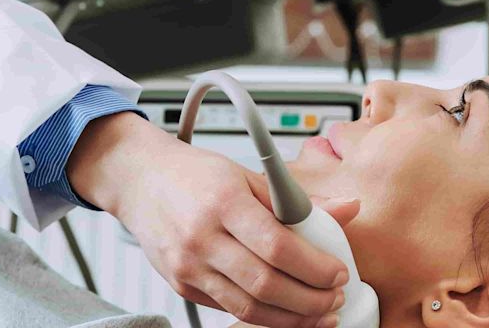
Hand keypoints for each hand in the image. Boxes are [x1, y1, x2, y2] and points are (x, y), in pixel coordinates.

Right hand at [69, 113, 360, 327]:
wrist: (139, 181)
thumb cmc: (193, 175)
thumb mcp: (248, 174)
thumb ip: (299, 200)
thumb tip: (348, 208)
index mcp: (223, 202)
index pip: (277, 247)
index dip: (314, 267)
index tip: (337, 273)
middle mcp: (201, 237)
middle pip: (265, 284)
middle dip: (309, 301)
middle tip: (334, 299)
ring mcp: (188, 266)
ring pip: (247, 308)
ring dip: (291, 318)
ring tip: (318, 313)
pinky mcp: (182, 285)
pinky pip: (229, 309)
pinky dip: (263, 316)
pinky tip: (285, 311)